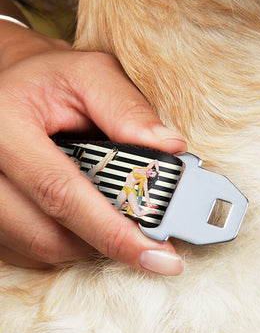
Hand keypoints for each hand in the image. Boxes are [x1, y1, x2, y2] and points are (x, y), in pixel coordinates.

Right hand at [0, 21, 185, 273]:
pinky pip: (30, 251)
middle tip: (150, 242)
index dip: (114, 233)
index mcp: (4, 126)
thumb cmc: (52, 81)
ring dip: (89, 244)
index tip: (160, 257)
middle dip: (108, 243)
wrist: (9, 85)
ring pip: (42, 249)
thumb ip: (128, 109)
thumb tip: (171, 148)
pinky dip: (69, 243)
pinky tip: (86, 219)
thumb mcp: (90, 75)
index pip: (61, 193)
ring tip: (115, 218)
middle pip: (49, 235)